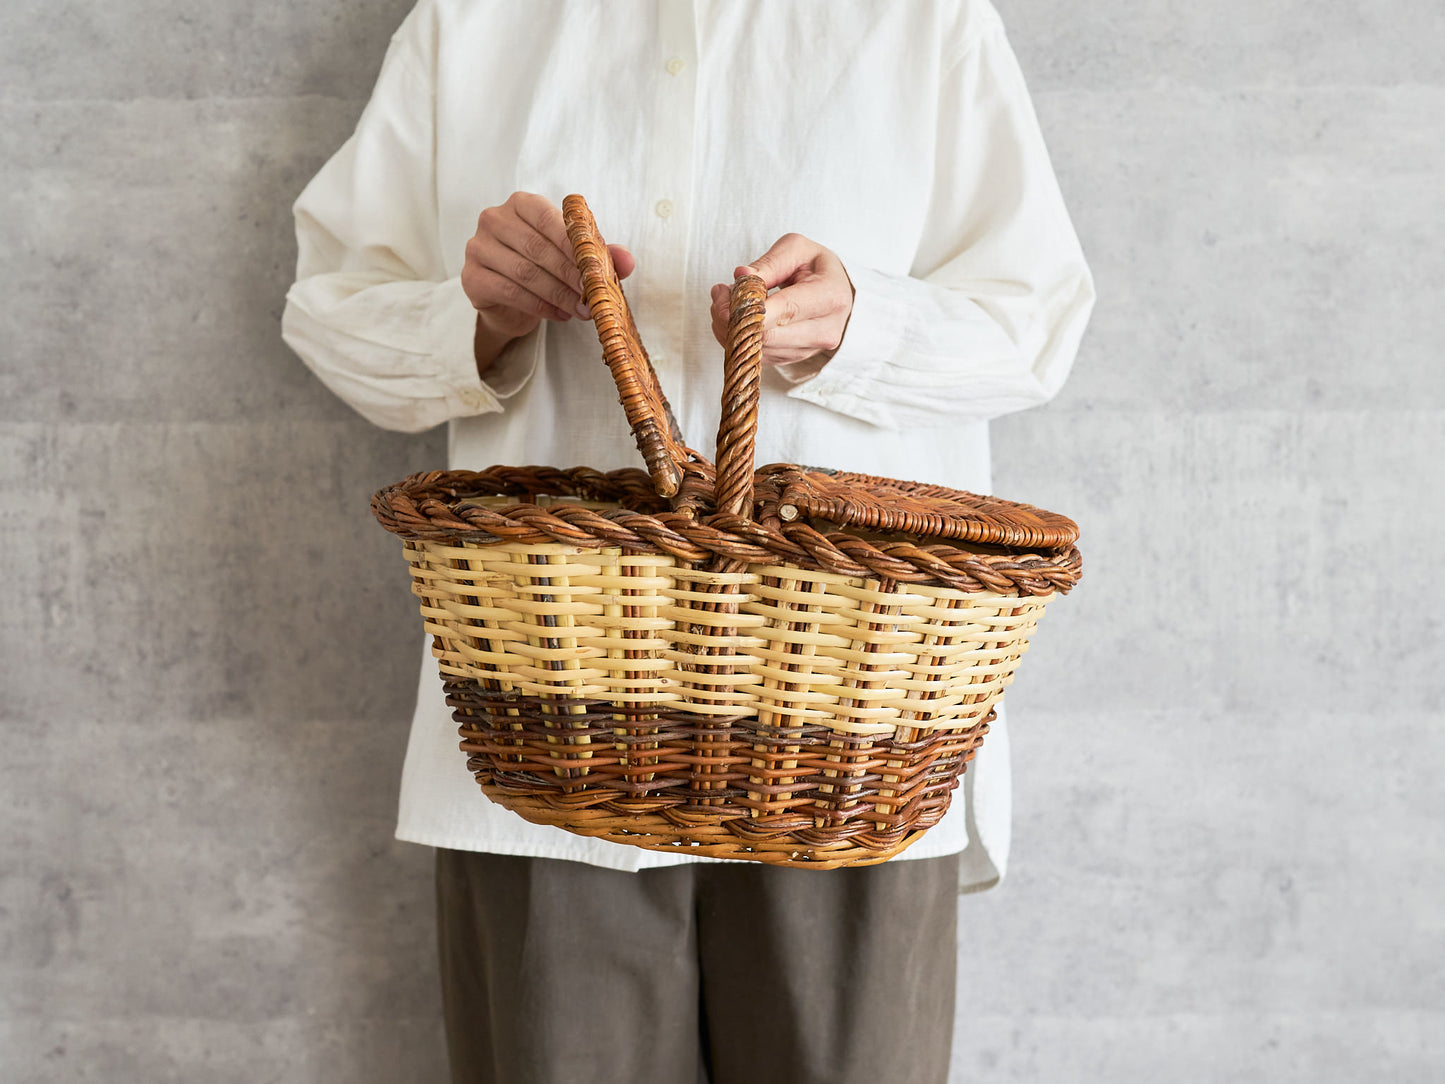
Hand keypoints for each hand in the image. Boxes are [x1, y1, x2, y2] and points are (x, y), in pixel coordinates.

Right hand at [462, 192, 634, 371]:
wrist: (510, 301)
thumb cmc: (545, 268)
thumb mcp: (574, 258)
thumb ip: (601, 255)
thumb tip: (629, 261)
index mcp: (521, 203)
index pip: (549, 220)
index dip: (574, 247)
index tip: (597, 272)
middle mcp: (493, 219)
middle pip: (537, 248)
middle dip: (569, 275)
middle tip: (592, 297)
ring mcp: (478, 247)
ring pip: (524, 272)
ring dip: (558, 294)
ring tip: (581, 310)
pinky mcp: (471, 277)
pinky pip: (509, 291)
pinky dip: (539, 306)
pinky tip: (559, 315)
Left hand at [709, 233, 853, 365]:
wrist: (836, 293)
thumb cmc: (815, 267)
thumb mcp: (796, 249)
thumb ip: (769, 263)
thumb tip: (741, 275)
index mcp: (831, 297)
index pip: (785, 310)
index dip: (749, 306)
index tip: (725, 293)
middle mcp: (825, 330)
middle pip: (767, 335)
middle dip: (733, 316)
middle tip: (720, 293)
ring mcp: (809, 350)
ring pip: (757, 349)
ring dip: (731, 327)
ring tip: (727, 300)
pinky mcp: (792, 360)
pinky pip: (756, 355)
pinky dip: (738, 337)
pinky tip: (737, 316)